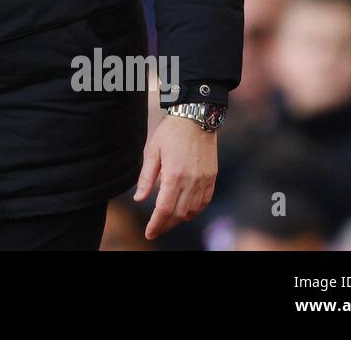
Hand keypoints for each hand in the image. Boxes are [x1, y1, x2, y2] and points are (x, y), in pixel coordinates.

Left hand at [132, 113, 217, 239]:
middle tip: (156, 230)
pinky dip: (195, 210)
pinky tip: (186, 212)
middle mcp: (191, 181)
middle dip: (166, 225)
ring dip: (180, 219)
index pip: (164, 209)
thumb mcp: (152, 151)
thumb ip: (146, 178)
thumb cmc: (170, 132)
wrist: (196, 117)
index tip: (149, 233)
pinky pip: (205, 201)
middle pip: (179, 214)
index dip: (156, 224)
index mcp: (174, 175)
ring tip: (168, 222)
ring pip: (193, 210)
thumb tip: (139, 199)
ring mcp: (204, 180)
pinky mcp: (211, 177)